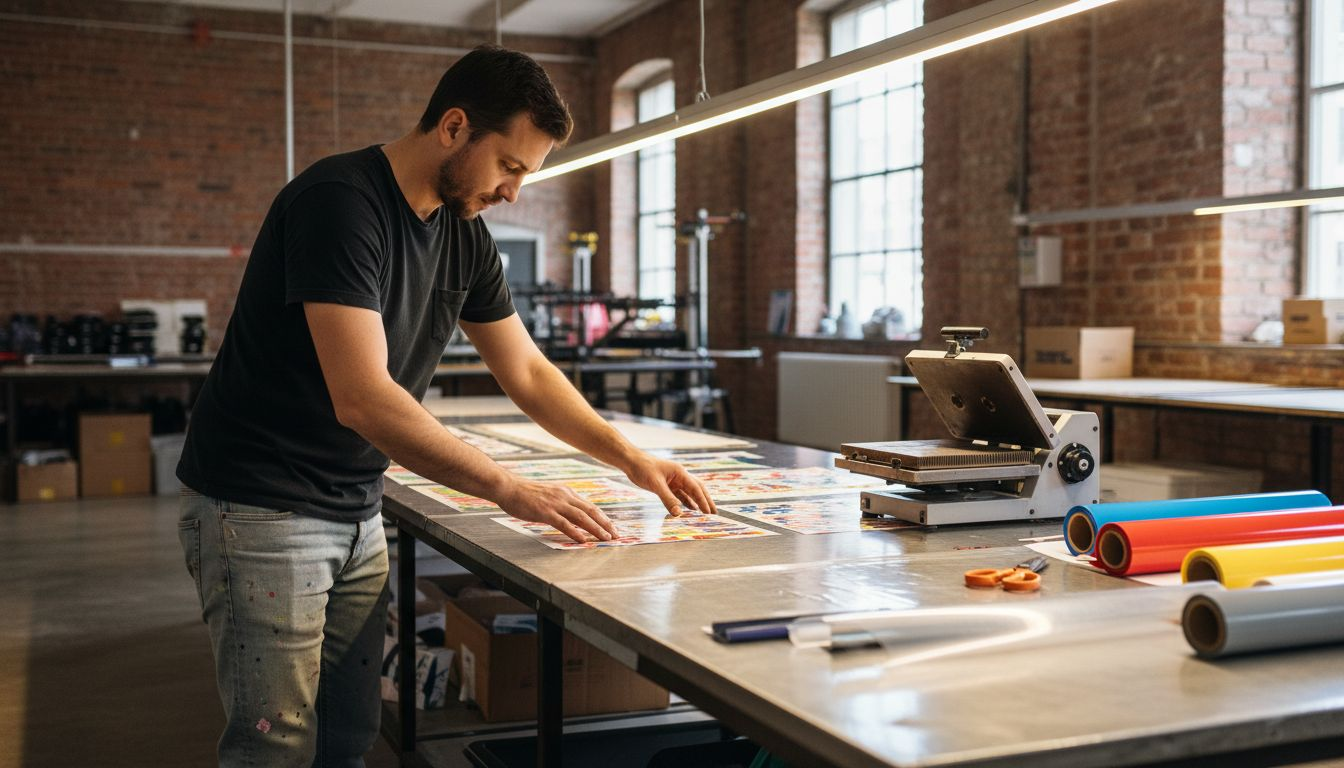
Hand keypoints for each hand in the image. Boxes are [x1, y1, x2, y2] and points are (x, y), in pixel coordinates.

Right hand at [498, 478, 618, 543]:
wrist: (508, 487)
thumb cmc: (525, 493)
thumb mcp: (549, 495)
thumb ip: (561, 503)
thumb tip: (572, 514)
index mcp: (566, 492)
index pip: (589, 506)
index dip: (602, 518)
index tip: (612, 527)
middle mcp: (565, 496)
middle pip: (590, 511)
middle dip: (605, 524)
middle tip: (616, 535)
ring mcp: (555, 504)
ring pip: (581, 518)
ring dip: (595, 529)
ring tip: (605, 539)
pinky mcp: (545, 512)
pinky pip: (564, 524)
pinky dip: (575, 532)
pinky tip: (582, 540)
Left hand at [625, 456, 717, 516]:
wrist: (631, 461)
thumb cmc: (643, 468)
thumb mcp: (656, 484)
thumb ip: (668, 499)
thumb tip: (678, 514)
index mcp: (680, 473)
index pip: (695, 489)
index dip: (703, 501)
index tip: (709, 512)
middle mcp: (680, 476)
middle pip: (697, 489)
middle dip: (706, 501)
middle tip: (714, 513)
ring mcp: (674, 480)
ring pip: (689, 493)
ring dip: (697, 503)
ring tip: (705, 514)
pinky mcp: (667, 485)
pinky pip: (680, 495)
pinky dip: (686, 502)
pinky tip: (690, 510)